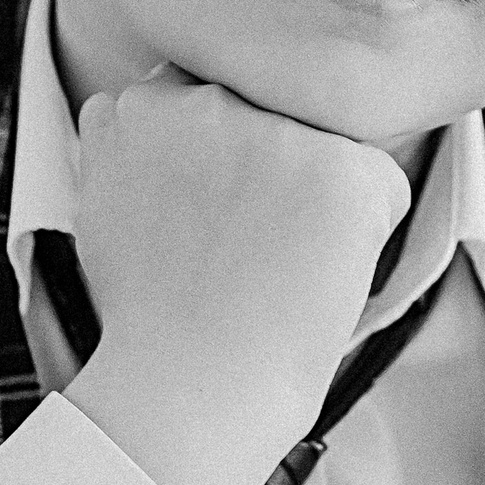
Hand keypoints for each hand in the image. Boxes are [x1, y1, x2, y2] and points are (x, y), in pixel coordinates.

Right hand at [64, 69, 410, 484]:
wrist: (190, 389)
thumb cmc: (149, 321)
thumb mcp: (103, 205)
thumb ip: (131, 143)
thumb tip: (145, 116)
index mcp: (144, 105)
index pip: (205, 96)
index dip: (220, 158)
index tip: (213, 214)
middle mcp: (209, 100)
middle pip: (268, 114)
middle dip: (268, 164)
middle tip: (243, 245)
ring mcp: (276, 132)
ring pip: (325, 146)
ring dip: (317, 193)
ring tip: (277, 263)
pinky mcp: (341, 171)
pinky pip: (382, 186)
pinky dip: (369, 231)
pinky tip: (321, 273)